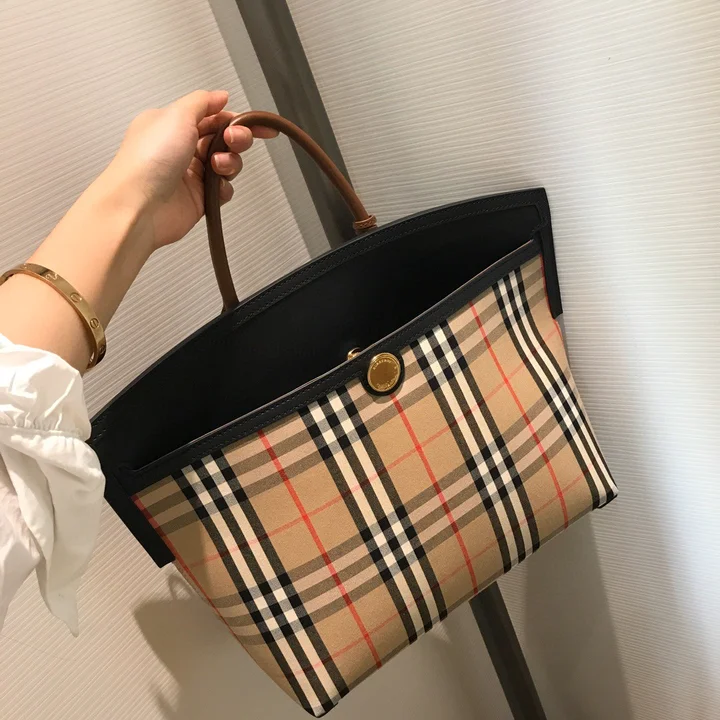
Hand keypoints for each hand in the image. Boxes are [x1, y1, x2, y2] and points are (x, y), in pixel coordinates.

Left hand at [104, 90, 276, 249]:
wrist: (139, 206)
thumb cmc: (148, 160)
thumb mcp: (177, 115)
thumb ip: (202, 102)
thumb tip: (220, 95)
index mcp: (174, 124)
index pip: (214, 116)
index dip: (238, 119)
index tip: (259, 124)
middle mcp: (182, 148)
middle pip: (224, 139)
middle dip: (236, 139)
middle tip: (233, 141)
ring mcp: (191, 174)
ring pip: (227, 164)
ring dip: (229, 163)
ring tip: (217, 167)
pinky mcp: (199, 198)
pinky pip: (224, 190)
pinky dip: (225, 188)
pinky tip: (216, 187)